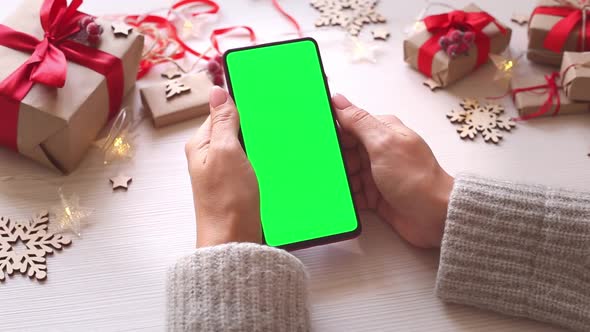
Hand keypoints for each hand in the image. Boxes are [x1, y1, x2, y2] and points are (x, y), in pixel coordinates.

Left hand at [185, 86, 261, 247]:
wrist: (233, 242)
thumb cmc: (227, 201)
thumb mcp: (226, 152)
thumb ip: (223, 121)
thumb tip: (217, 91)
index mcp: (201, 144)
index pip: (221, 112)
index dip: (240, 107)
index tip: (261, 102)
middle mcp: (209, 156)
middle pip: (234, 128)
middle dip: (253, 126)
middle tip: (272, 126)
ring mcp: (223, 171)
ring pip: (245, 146)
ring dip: (260, 144)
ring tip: (274, 145)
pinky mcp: (236, 185)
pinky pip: (251, 163)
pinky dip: (262, 160)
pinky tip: (272, 162)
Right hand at [333, 94, 453, 247]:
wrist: (435, 216)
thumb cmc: (416, 178)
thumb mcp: (383, 143)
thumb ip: (359, 121)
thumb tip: (339, 100)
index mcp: (382, 132)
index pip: (349, 125)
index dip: (333, 133)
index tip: (319, 141)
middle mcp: (379, 151)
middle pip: (345, 151)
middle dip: (335, 161)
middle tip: (329, 169)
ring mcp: (378, 173)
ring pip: (346, 173)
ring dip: (340, 180)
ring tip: (337, 187)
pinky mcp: (376, 195)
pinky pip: (353, 193)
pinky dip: (347, 196)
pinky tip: (343, 200)